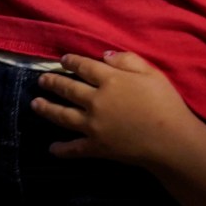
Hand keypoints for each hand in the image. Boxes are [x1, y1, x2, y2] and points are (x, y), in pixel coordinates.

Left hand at [32, 53, 199, 164]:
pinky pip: (74, 148)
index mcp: (110, 80)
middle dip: (53, 83)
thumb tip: (103, 56)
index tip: (63, 60)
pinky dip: (61, 149)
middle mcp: (95, 101)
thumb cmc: (165, 103)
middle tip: (41, 80)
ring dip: (47, 109)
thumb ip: (128, 61)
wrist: (170, 140)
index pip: (84, 67)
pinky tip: (52, 148)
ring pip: (62, 115)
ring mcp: (92, 126)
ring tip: (35, 104)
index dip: (72, 62)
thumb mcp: (152, 73)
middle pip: (68, 89)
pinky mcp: (95, 147)